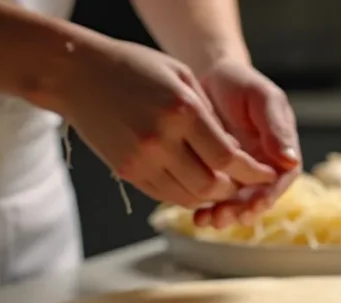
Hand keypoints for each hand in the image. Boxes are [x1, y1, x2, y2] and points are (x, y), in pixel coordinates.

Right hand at [55, 39, 276, 209]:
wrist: (76, 74)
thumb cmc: (132, 67)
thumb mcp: (181, 77)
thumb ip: (209, 115)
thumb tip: (234, 151)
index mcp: (182, 112)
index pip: (228, 158)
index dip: (251, 172)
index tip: (264, 174)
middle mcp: (161, 140)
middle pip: (211, 185)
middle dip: (233, 189)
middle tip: (242, 183)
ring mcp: (142, 159)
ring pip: (189, 196)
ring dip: (210, 196)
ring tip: (220, 186)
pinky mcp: (127, 171)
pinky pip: (165, 195)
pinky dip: (185, 196)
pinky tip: (193, 185)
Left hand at [193, 60, 301, 228]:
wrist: (209, 77)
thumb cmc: (240, 82)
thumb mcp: (262, 98)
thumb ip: (276, 128)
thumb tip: (290, 160)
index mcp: (280, 150)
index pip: (281, 180)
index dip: (269, 195)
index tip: (256, 204)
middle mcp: (263, 166)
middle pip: (258, 198)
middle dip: (243, 211)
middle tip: (225, 216)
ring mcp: (239, 173)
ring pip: (237, 203)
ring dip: (225, 214)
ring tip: (208, 219)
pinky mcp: (216, 174)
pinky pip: (215, 197)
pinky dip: (207, 207)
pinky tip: (197, 214)